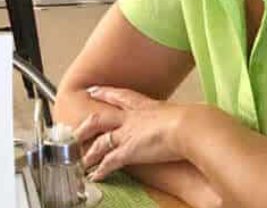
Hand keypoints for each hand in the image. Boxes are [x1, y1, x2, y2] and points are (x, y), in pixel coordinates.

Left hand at [74, 86, 188, 180]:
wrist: (190, 126)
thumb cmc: (192, 120)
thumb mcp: (182, 113)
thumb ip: (178, 117)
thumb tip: (191, 120)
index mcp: (146, 106)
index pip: (121, 96)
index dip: (106, 93)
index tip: (94, 90)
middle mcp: (132, 119)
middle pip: (101, 118)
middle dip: (86, 126)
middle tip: (74, 130)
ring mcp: (128, 134)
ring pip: (100, 142)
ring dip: (89, 153)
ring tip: (80, 161)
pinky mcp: (129, 151)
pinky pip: (109, 162)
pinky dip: (101, 170)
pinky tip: (95, 176)